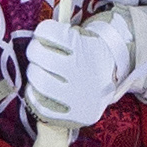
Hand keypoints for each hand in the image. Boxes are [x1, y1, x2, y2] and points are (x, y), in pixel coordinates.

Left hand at [23, 11, 135, 129]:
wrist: (112, 80)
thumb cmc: (91, 55)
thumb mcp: (85, 36)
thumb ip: (63, 33)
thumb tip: (39, 35)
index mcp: (85, 46)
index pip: (48, 32)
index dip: (43, 31)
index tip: (43, 35)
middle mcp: (81, 71)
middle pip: (41, 57)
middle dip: (34, 52)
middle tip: (37, 53)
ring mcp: (78, 95)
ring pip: (40, 82)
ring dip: (33, 74)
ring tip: (38, 71)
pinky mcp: (75, 114)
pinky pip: (43, 108)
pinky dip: (34, 97)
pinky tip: (37, 90)